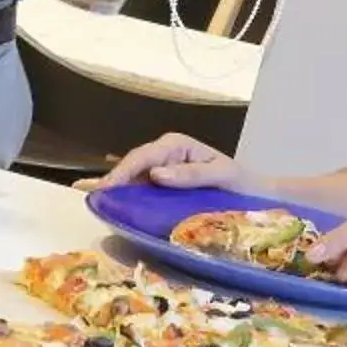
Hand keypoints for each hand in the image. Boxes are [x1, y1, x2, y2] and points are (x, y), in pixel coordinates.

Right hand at [77, 131, 262, 193]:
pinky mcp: (162, 186)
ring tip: (91, 199)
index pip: (143, 156)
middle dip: (112, 179)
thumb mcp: (221, 174)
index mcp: (176, 145)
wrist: (256, 195)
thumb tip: (155, 174)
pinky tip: (106, 202)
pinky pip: (140, 188)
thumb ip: (191, 174)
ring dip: (114, 188)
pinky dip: (124, 195)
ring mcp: (162, 170)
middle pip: (132, 165)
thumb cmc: (241, 183)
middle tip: (91, 196)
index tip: (106, 188)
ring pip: (132, 177)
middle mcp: (165, 154)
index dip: (121, 171)